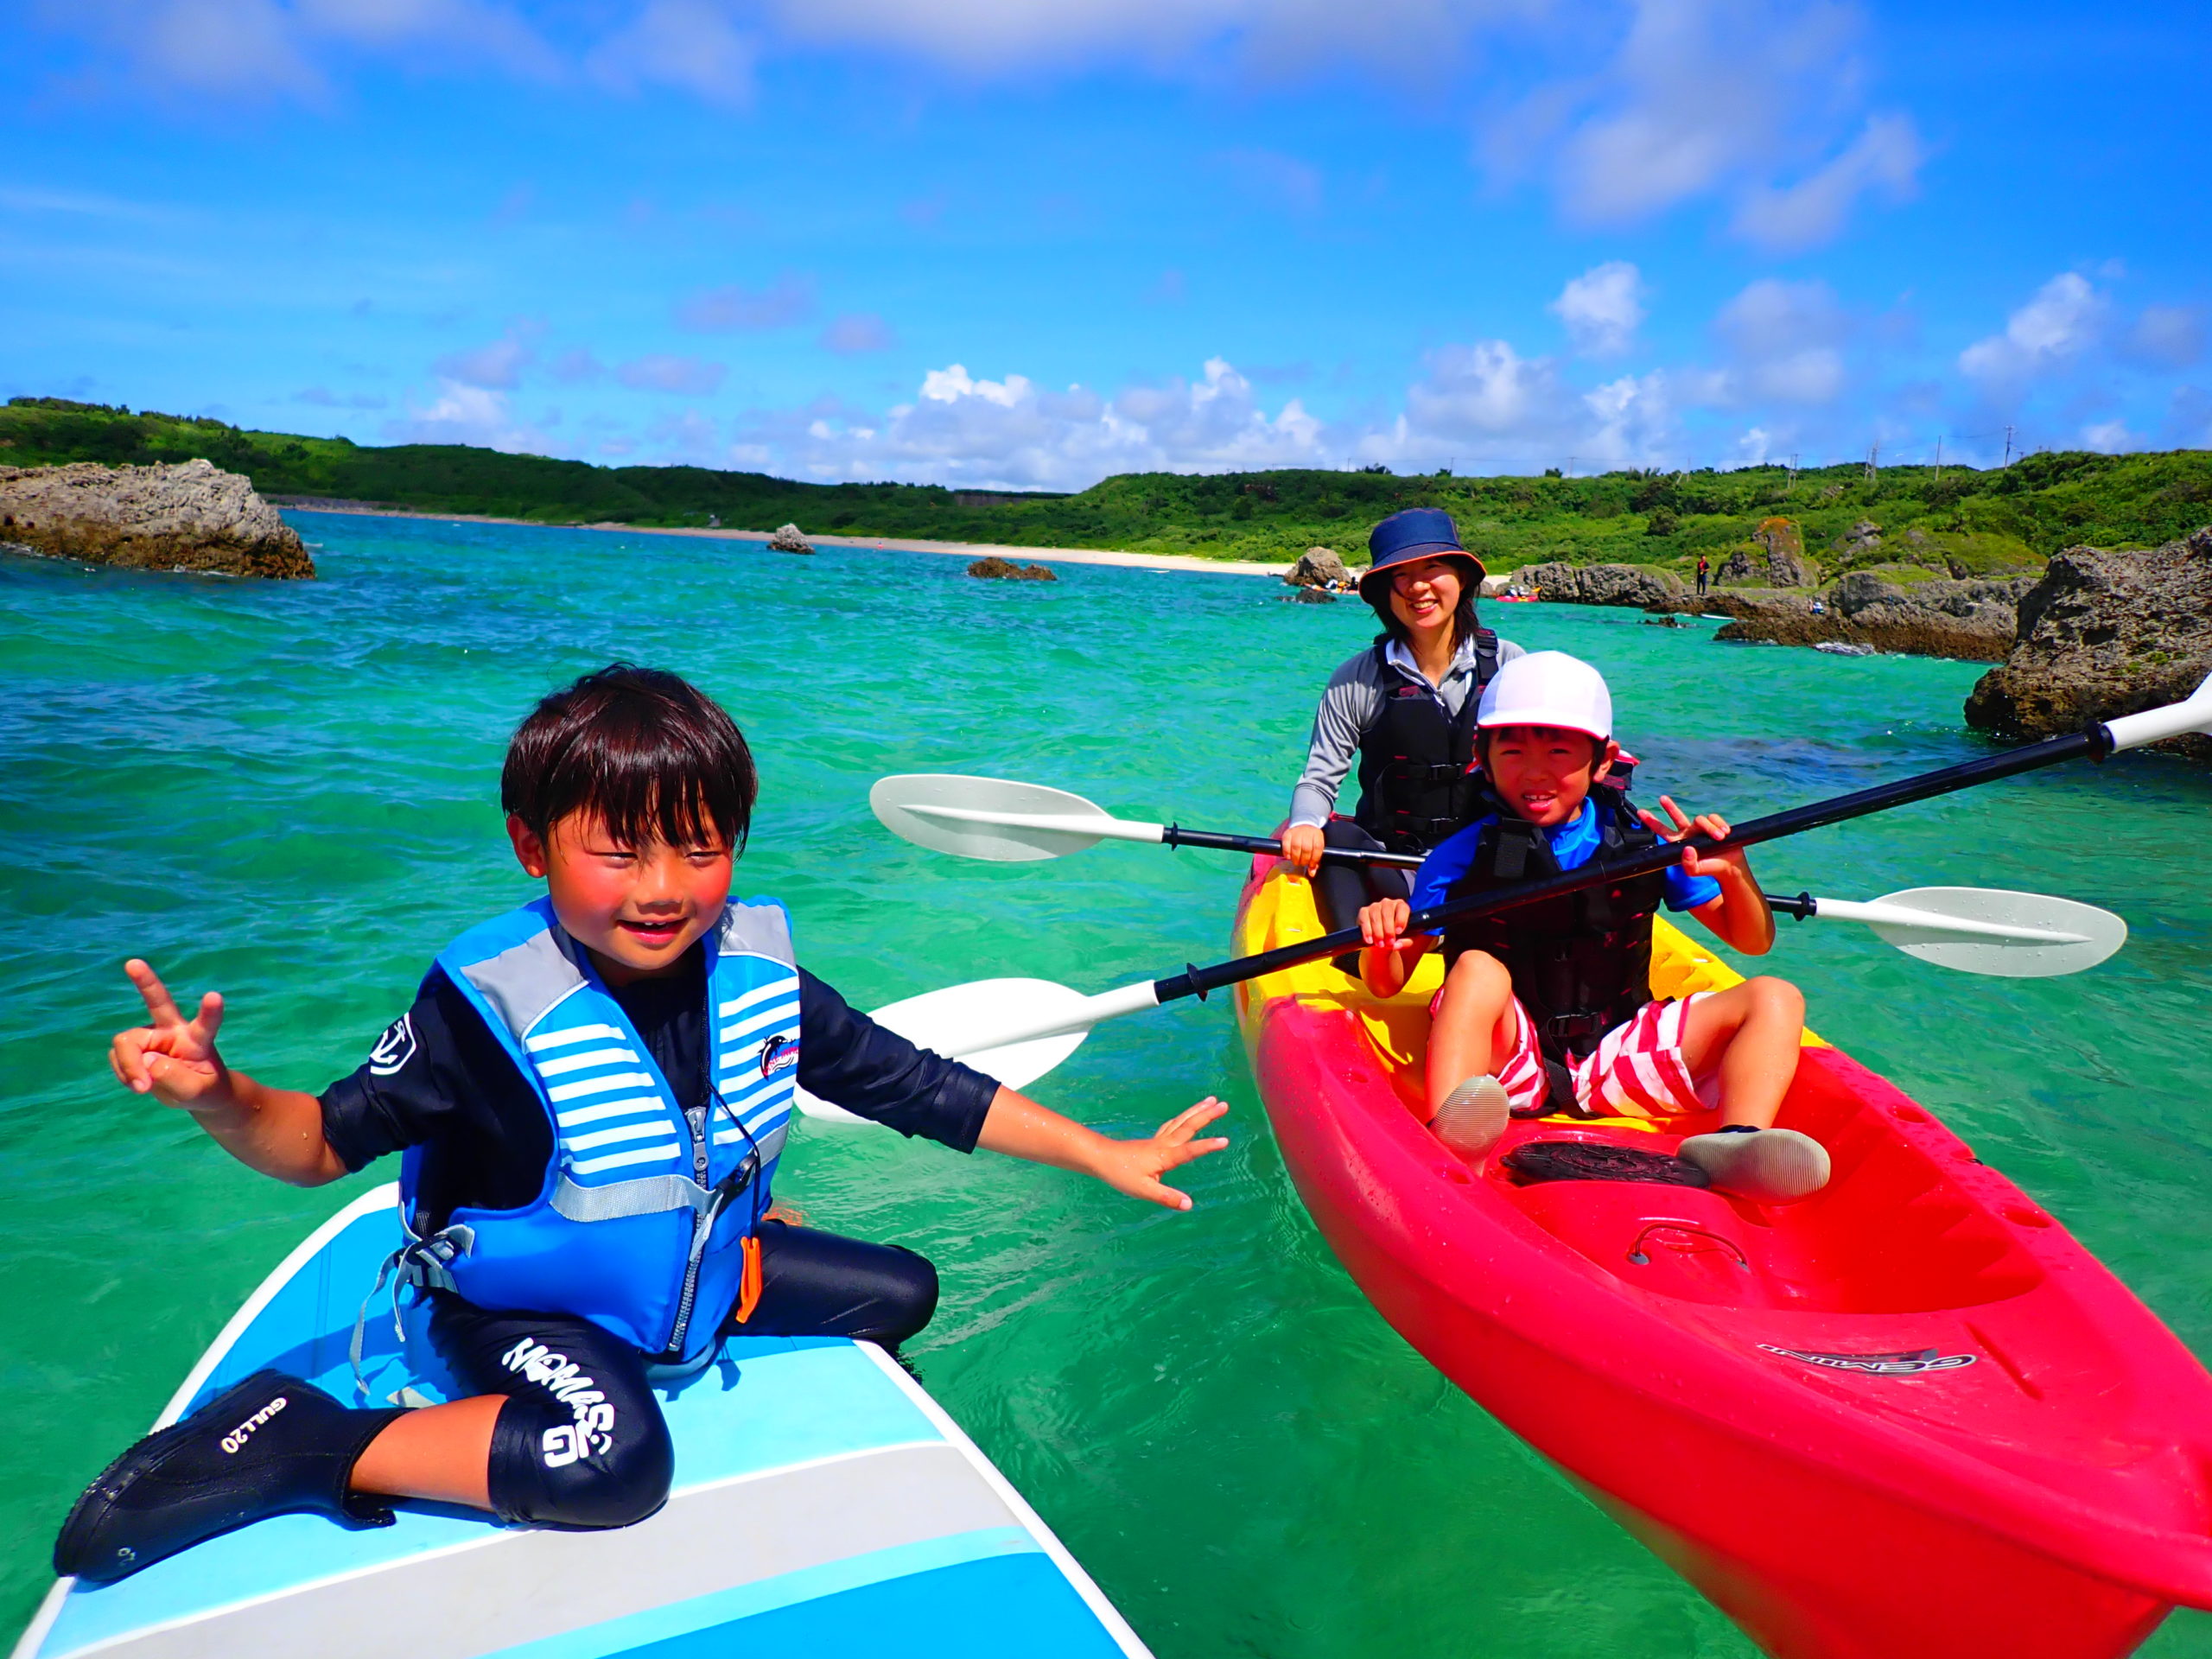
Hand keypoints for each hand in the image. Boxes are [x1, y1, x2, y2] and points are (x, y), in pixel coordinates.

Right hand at [109, 959, 232, 1108]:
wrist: (193, 1093)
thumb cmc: (203, 1088)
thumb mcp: (196, 1092)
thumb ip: (174, 1078)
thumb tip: (145, 1061)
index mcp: (198, 1038)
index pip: (206, 1023)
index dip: (210, 1011)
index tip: (215, 996)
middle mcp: (173, 1029)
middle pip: (158, 1002)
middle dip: (145, 981)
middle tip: (133, 963)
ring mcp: (151, 1035)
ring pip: (126, 1044)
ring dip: (129, 1068)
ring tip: (143, 1088)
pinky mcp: (134, 1045)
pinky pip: (118, 1059)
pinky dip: (125, 1075)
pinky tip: (139, 1083)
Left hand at [1085, 1098, 1229, 1210]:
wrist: (1101, 1157)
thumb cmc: (1121, 1174)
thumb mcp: (1144, 1190)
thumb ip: (1167, 1197)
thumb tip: (1189, 1205)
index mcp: (1165, 1156)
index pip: (1190, 1151)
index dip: (1207, 1146)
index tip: (1225, 1140)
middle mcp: (1164, 1145)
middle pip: (1189, 1126)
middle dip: (1207, 1115)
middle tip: (1225, 1104)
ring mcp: (1159, 1141)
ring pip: (1182, 1121)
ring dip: (1198, 1110)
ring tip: (1212, 1100)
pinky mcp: (1153, 1142)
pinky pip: (1173, 1125)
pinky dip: (1183, 1117)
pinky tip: (1186, 1117)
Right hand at [1280, 823, 1326, 875]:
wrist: (1303, 823)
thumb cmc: (1311, 840)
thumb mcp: (1316, 847)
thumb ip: (1315, 860)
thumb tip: (1311, 873)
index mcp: (1317, 835)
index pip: (1318, 848)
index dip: (1314, 859)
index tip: (1311, 865)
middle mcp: (1308, 832)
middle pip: (1307, 848)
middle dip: (1304, 860)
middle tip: (1302, 863)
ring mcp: (1297, 832)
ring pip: (1296, 846)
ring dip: (1295, 857)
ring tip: (1296, 861)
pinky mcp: (1287, 833)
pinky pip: (1286, 843)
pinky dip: (1287, 852)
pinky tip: (1288, 856)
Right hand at [1358, 898, 1412, 948]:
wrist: (1383, 940)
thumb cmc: (1396, 937)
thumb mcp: (1405, 941)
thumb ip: (1405, 943)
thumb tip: (1397, 945)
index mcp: (1401, 907)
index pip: (1402, 908)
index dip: (1401, 920)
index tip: (1398, 932)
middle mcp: (1388, 903)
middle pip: (1387, 913)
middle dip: (1388, 930)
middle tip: (1389, 942)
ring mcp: (1375, 906)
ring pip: (1375, 916)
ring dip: (1378, 932)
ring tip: (1380, 944)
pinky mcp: (1364, 912)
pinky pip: (1364, 919)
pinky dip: (1367, 930)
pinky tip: (1369, 940)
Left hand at [1636, 796, 1748, 882]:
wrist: (1729, 865)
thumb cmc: (1709, 868)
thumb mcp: (1695, 871)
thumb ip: (1689, 865)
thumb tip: (1687, 849)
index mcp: (1680, 842)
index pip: (1663, 831)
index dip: (1652, 822)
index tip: (1640, 812)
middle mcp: (1688, 832)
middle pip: (1677, 817)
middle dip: (1669, 807)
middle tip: (1661, 799)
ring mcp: (1701, 827)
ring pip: (1701, 819)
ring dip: (1711, 829)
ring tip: (1720, 838)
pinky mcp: (1714, 824)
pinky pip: (1714, 818)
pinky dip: (1720, 825)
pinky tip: (1725, 833)